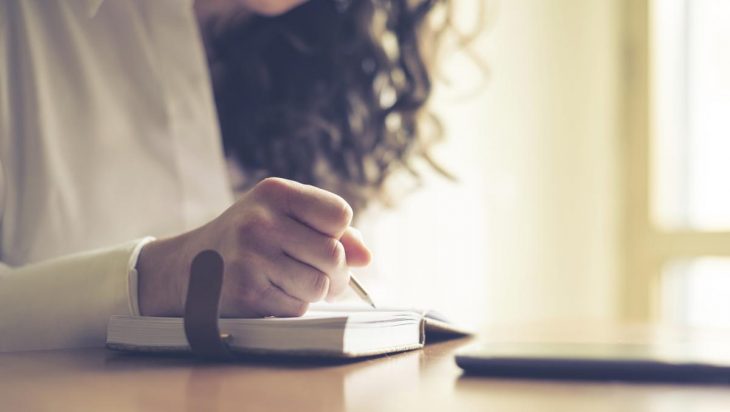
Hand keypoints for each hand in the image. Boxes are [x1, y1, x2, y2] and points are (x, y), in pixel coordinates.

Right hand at [136, 177, 370, 316]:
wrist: (188, 268)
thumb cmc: (247, 239)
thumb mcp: (282, 218)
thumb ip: (330, 231)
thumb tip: (366, 257)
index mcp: (275, 193)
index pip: (340, 214)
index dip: (338, 233)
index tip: (319, 237)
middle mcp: (261, 221)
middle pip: (335, 254)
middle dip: (334, 270)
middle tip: (313, 270)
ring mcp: (252, 258)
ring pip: (320, 285)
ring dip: (313, 291)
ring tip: (289, 280)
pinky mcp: (247, 293)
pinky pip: (299, 308)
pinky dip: (292, 306)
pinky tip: (269, 292)